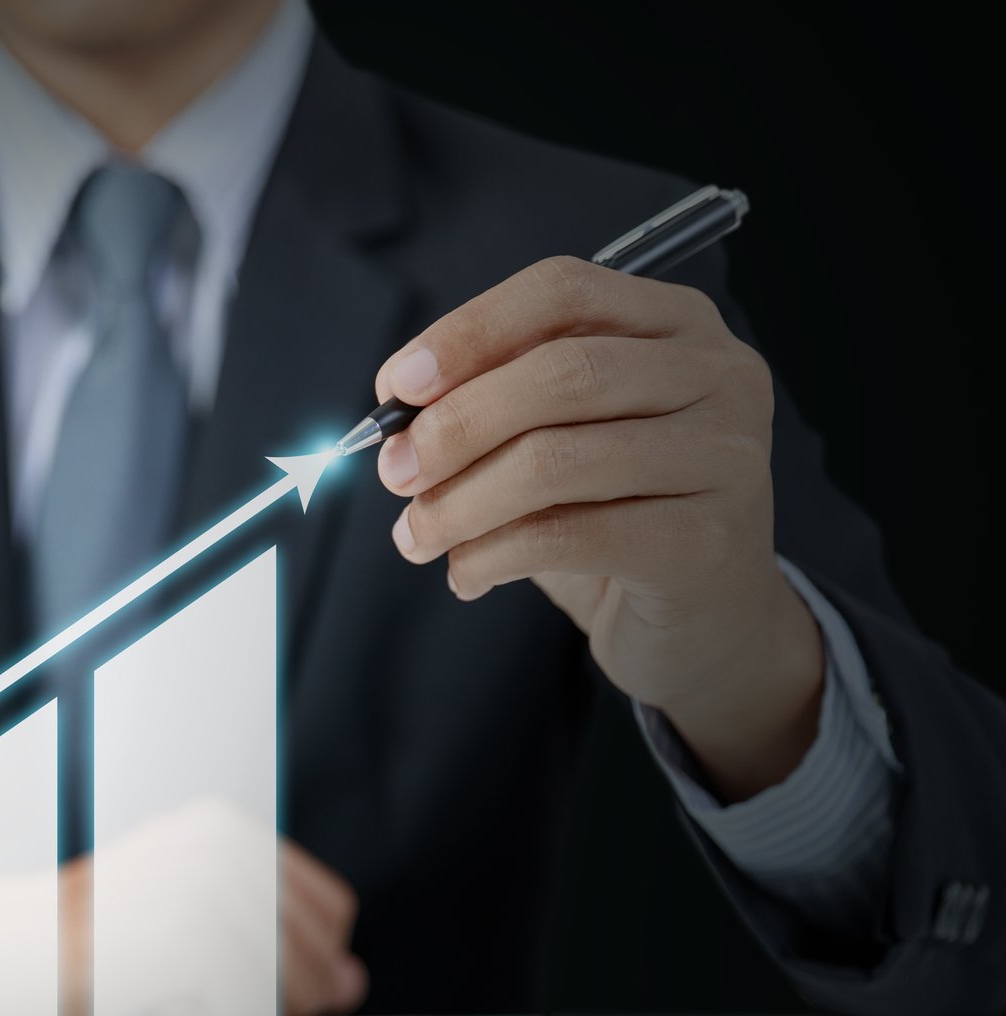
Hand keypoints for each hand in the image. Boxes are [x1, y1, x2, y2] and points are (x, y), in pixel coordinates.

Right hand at [56, 799, 364, 1015]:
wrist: (0, 954)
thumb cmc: (92, 950)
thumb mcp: (192, 930)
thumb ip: (279, 951)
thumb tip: (353, 983)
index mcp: (226, 828)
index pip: (330, 908)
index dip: (308, 964)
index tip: (248, 981)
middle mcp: (223, 842)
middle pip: (319, 950)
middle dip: (279, 996)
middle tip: (196, 994)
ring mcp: (207, 883)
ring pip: (290, 987)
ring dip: (238, 1012)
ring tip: (169, 989)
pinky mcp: (191, 932)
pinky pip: (250, 1012)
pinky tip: (160, 999)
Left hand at [374, 256, 823, 799]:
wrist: (705, 619)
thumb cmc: (618, 512)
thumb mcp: (560, 436)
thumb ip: (496, 402)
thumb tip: (398, 410)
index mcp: (675, 323)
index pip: (563, 292)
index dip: (468, 333)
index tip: (395, 386)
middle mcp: (717, 376)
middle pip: (561, 373)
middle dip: (455, 425)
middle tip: (395, 473)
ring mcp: (724, 457)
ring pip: (557, 460)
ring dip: (459, 503)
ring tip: (417, 536)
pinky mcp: (705, 542)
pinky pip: (569, 537)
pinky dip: (492, 557)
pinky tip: (467, 575)